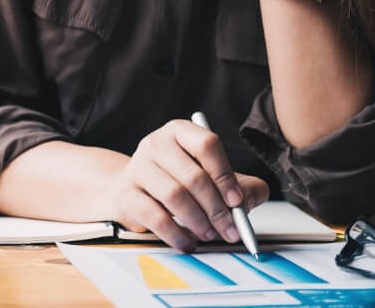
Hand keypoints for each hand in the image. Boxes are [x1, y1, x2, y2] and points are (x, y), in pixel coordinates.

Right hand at [102, 120, 269, 251]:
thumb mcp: (210, 176)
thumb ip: (240, 186)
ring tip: (210, 234)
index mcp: (181, 131)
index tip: (237, 201)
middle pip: (193, 175)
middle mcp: (157, 143)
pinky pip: (155, 217)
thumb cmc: (176, 180)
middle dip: (216, 208)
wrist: (130, 189)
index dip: (225, 174)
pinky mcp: (126, 193)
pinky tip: (188, 242)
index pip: (207, 144)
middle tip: (230, 229)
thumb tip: (247, 200)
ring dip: (198, 221)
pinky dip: (176, 234)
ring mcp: (138, 166)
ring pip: (175, 196)